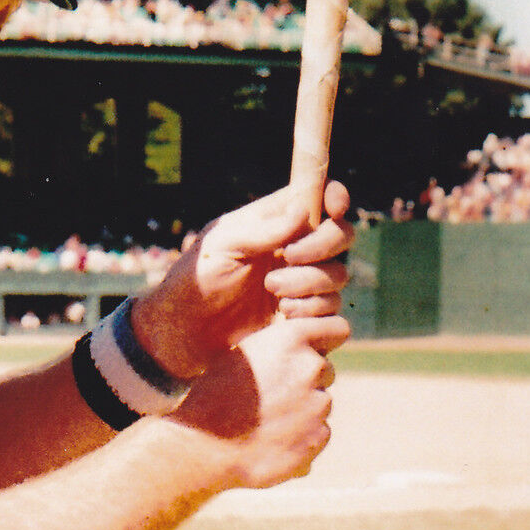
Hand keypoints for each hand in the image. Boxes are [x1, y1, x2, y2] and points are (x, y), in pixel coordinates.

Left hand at [131, 181, 353, 379]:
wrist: (187, 332)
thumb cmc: (197, 280)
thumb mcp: (223, 246)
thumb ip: (264, 229)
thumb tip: (303, 211)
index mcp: (275, 222)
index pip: (318, 198)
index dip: (335, 196)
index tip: (334, 206)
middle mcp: (295, 249)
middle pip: (341, 234)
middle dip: (322, 244)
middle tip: (288, 256)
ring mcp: (302, 283)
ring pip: (338, 274)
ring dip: (309, 280)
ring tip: (271, 290)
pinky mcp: (303, 315)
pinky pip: (332, 308)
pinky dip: (312, 308)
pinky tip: (283, 314)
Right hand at [168, 312, 349, 490]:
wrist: (205, 448)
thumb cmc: (213, 397)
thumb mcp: (240, 357)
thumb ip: (278, 350)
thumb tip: (300, 353)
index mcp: (291, 339)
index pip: (336, 328)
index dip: (327, 340)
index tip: (315, 350)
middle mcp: (311, 366)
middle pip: (324, 370)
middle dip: (306, 380)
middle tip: (272, 396)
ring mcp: (319, 403)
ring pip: (319, 403)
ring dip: (301, 411)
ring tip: (263, 422)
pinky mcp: (319, 436)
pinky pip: (317, 432)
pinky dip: (300, 437)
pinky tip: (269, 441)